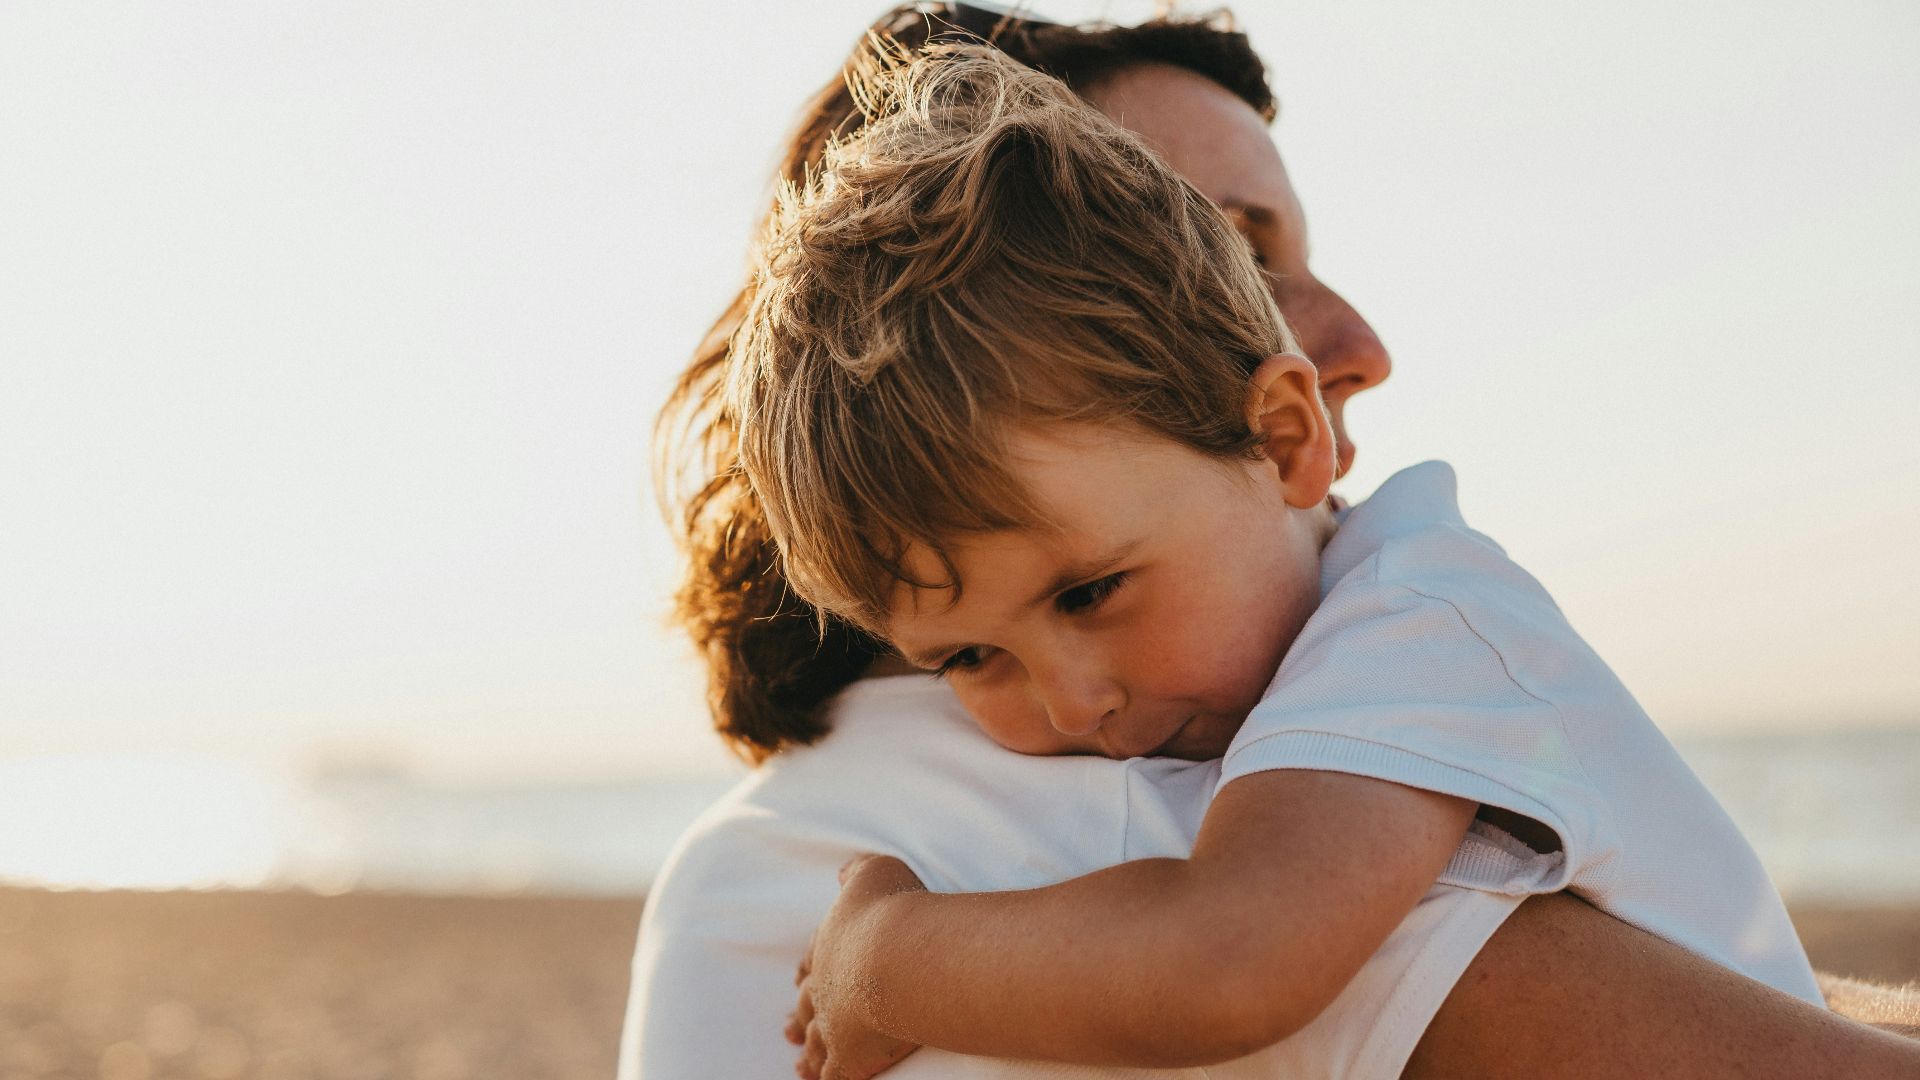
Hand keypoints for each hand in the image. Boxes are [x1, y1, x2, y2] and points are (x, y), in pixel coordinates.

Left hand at [786, 854, 928, 1079]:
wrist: (899, 955)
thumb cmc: (893, 909)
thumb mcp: (874, 872)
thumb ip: (857, 872)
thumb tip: (844, 872)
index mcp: (829, 945)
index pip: (813, 960)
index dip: (807, 971)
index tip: (798, 980)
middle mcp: (825, 985)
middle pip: (807, 1005)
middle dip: (800, 1016)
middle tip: (787, 1030)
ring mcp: (834, 1023)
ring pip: (815, 1042)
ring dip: (808, 1053)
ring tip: (799, 1064)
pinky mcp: (850, 1055)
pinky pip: (835, 1074)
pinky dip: (828, 1079)